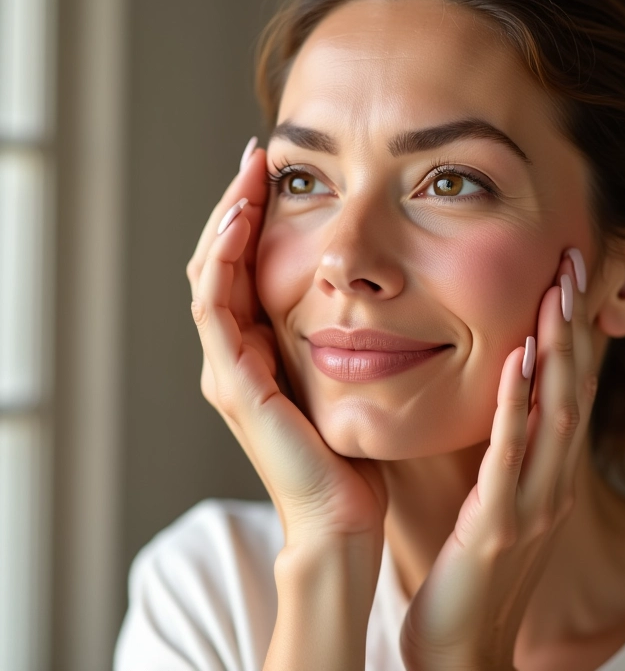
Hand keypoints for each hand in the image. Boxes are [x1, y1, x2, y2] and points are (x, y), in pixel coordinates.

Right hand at [186, 138, 388, 547]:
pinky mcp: (233, 384)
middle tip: (257, 157)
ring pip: (209, 276)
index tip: (277, 171)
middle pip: (219, 262)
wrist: (342, 515)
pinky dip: (223, 260)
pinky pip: (215, 308)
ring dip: (226, 221)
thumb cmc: (352, 450)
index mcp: (257, 349)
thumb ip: (337, 332)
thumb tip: (366, 282)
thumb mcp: (344, 373)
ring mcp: (227, 368)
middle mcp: (232, 355)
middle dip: (236, 206)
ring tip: (250, 175)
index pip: (241, 267)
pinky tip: (242, 222)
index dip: (252, 218)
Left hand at [399, 248, 597, 670]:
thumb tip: (493, 400)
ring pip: (555, 415)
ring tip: (555, 295)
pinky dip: (516, 405)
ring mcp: (531, 506)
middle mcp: (551, 485)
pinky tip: (515, 362)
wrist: (463, 649)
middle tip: (571, 264)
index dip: (573, 334)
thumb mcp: (493, 502)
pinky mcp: (497, 527)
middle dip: (573, 326)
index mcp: (547, 476)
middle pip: (573, 390)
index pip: (569, 391)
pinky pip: (509, 456)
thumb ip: (499, 453)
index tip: (567, 280)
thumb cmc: (470, 571)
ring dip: (557, 352)